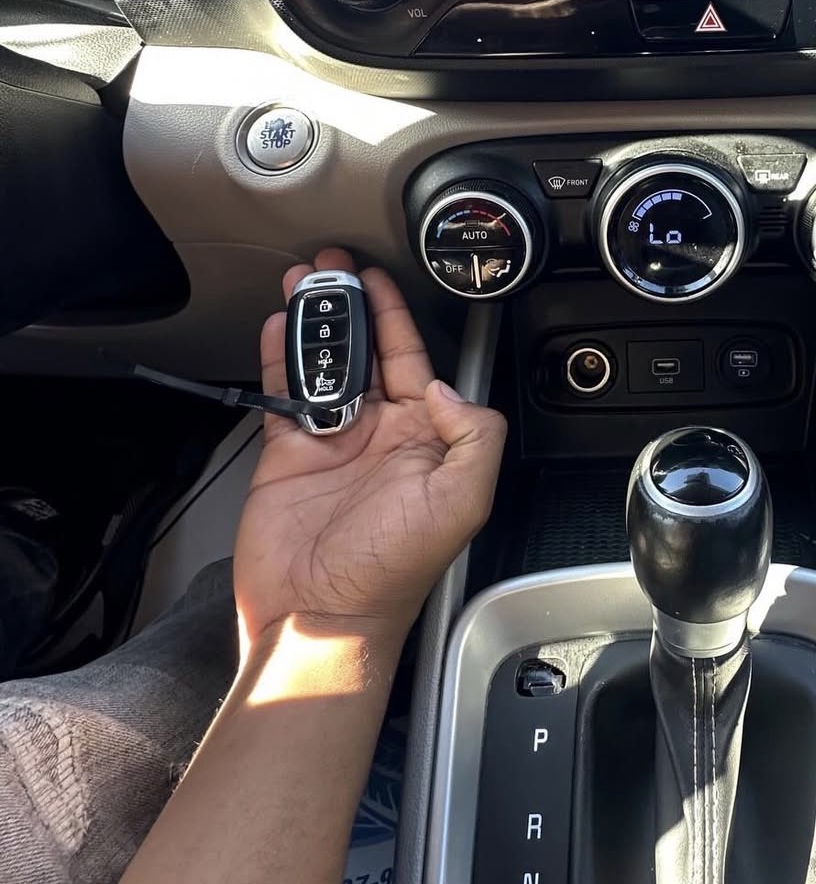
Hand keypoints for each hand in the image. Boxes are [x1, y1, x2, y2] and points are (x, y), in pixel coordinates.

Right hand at [233, 248, 505, 656]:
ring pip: (322, 365)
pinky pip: (282, 394)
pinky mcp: (287, 456)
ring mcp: (332, 443)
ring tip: (299, 284)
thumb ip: (473, 436)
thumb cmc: (392, 574)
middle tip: (331, 266)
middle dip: (349, 306)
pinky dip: (276, 358)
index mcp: (424, 440)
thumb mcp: (462, 502)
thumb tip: (442, 386)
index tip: (379, 280)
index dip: (396, 316)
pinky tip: (274, 328)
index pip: (413, 359)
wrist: (321, 617)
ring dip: (311, 323)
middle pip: (364, 352)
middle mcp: (380, 435)